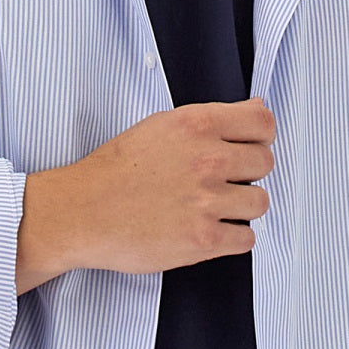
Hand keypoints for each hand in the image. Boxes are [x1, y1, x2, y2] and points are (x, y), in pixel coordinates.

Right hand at [61, 97, 276, 274]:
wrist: (82, 212)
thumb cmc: (116, 171)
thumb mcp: (161, 126)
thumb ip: (209, 120)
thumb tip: (255, 109)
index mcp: (197, 125)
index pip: (263, 123)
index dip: (260, 137)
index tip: (249, 148)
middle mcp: (207, 160)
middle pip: (265, 163)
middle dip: (248, 174)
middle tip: (222, 182)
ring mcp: (207, 201)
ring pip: (259, 202)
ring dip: (240, 207)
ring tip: (211, 208)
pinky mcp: (203, 239)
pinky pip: (246, 239)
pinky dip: (231, 238)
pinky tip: (208, 231)